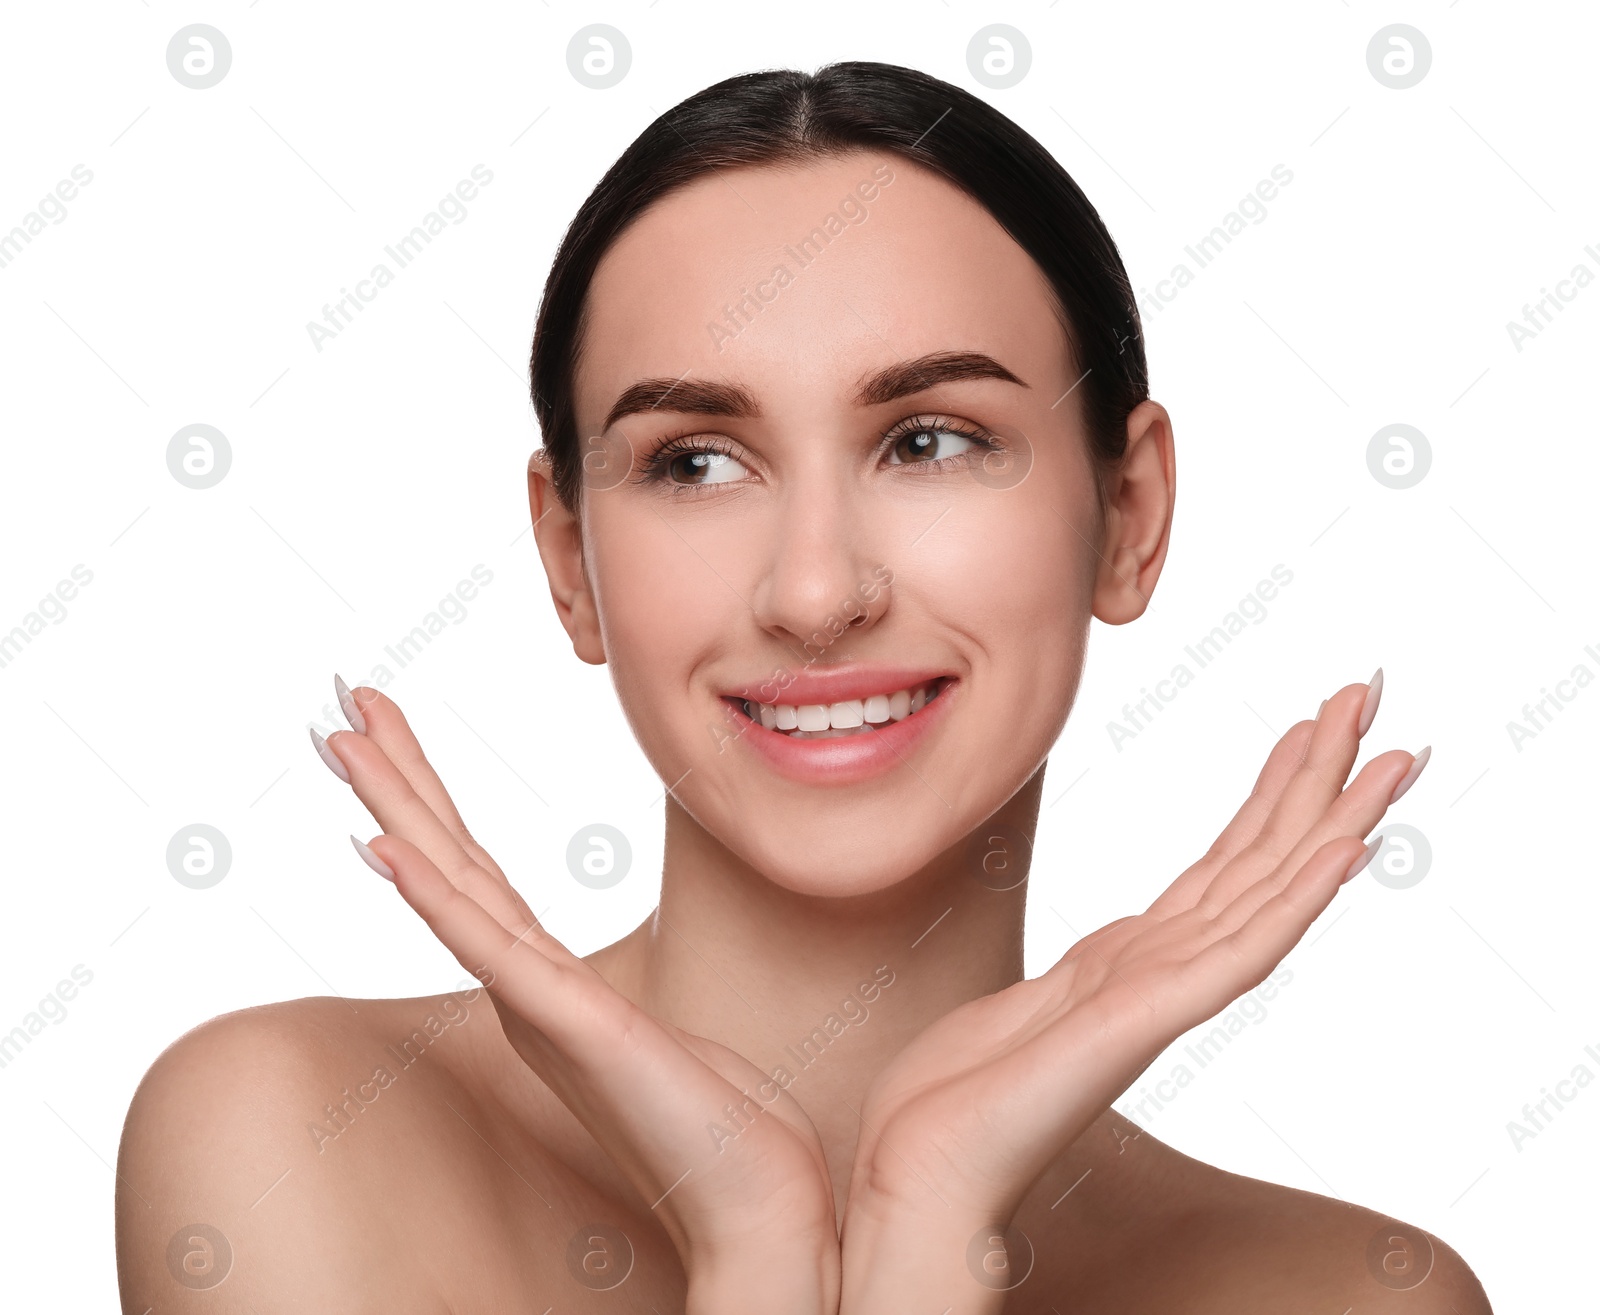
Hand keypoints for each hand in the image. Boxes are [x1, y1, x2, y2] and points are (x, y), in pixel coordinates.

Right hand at [312, 679, 839, 1312]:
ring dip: (395, 811)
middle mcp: (524, 986)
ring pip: (453, 888)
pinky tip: (385, 848)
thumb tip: (604, 985)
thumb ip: (609, 999)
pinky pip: (490, 948)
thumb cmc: (714, 1119)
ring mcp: (539, 1005)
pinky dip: (434, 897)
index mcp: (542, 979)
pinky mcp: (572, 1025)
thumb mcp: (651, 1032)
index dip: (428, 797)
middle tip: (344, 700)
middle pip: (447, 860)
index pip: (473, 869)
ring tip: (345, 743)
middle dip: (396, 777)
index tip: (389, 727)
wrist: (753, 1197)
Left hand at [838, 676, 1426, 1309]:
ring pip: (1268, 892)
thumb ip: (1084, 974)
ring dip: (1334, 820)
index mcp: (1138, 960)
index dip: (1273, 793)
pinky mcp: (1144, 1022)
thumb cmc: (962, 1097)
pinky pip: (1235, 953)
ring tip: (1391, 754)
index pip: (1225, 862)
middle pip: (1261, 859)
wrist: (923, 1170)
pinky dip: (1294, 901)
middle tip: (1369, 694)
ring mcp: (1162, 997)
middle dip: (1318, 776)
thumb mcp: (1032, 1002)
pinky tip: (1343, 852)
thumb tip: (1107, 950)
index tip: (1308, 724)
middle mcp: (1165, 972)